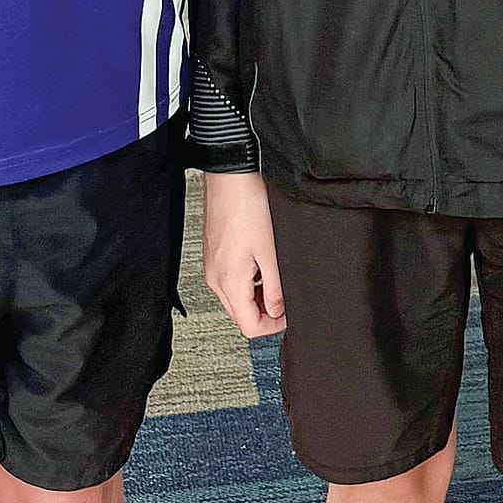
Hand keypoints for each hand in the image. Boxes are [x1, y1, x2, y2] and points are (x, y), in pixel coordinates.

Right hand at [200, 167, 285, 337]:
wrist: (230, 177)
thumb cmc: (247, 205)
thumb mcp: (271, 252)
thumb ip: (276, 288)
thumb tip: (280, 312)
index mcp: (228, 282)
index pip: (249, 326)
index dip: (274, 326)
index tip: (290, 314)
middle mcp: (215, 278)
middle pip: (241, 314)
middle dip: (266, 312)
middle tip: (287, 297)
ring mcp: (212, 266)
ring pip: (236, 298)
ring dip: (258, 296)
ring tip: (276, 276)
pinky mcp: (214, 254)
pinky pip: (231, 280)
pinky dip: (249, 280)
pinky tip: (262, 262)